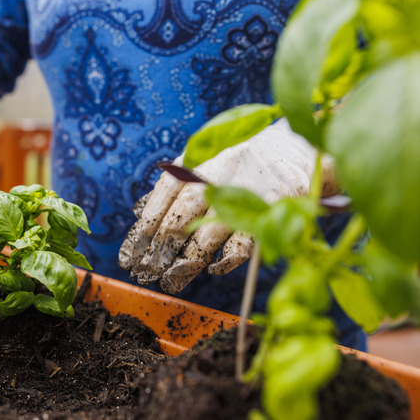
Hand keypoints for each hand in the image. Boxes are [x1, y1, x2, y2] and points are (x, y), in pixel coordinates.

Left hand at [118, 119, 335, 293]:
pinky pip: (245, 240)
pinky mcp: (273, 210)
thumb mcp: (206, 166)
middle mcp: (218, 174)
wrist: (300, 149)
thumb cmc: (243, 164)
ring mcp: (245, 193)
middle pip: (181, 216)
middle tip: (146, 272)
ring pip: (208, 232)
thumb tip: (140, 211)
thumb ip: (176, 188)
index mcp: (199, 162)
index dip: (144, 226)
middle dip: (160, 248)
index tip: (130, 254)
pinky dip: (228, 258)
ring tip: (170, 281)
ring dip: (186, 261)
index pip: (163, 195)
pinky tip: (214, 269)